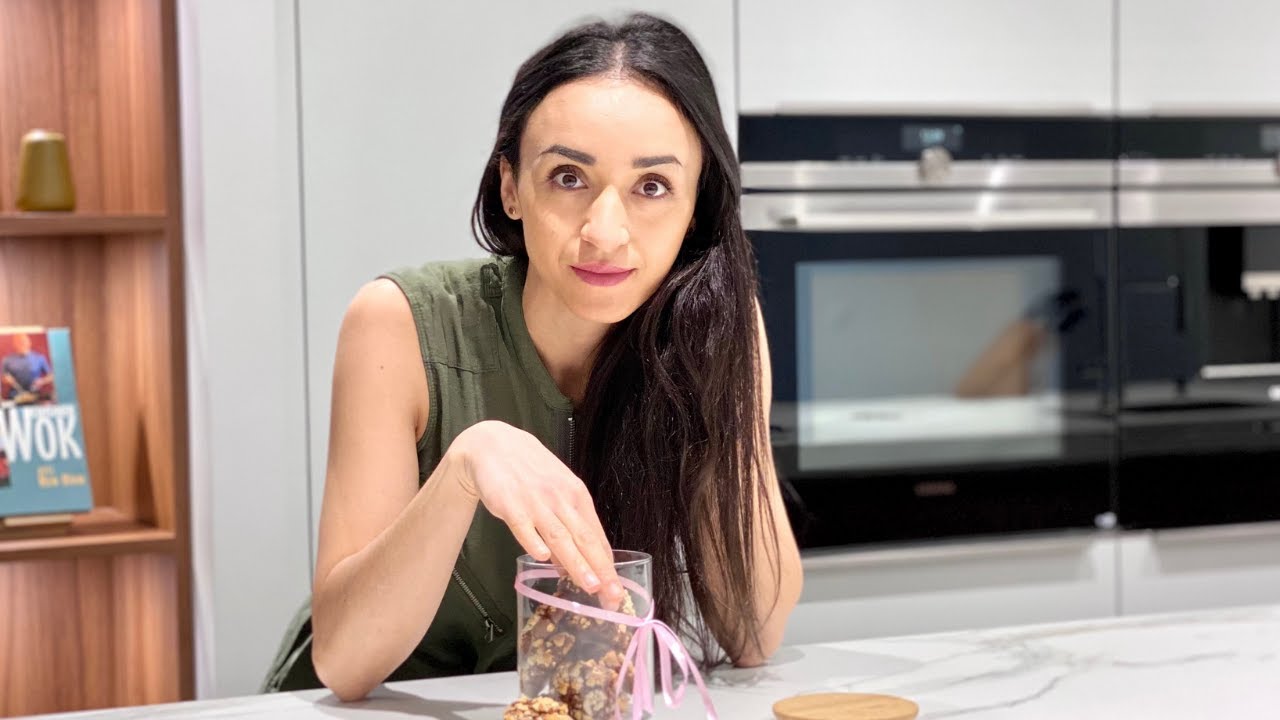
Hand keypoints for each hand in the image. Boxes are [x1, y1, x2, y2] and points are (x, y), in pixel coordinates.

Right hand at [448, 420, 623, 605]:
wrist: (494, 445)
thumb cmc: (531, 471)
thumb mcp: (557, 492)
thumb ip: (567, 527)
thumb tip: (576, 565)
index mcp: (576, 496)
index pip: (596, 536)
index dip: (608, 565)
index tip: (618, 590)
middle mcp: (561, 499)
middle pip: (584, 539)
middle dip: (600, 569)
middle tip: (612, 595)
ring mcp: (536, 502)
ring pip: (559, 537)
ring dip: (576, 562)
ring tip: (590, 585)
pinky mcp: (510, 504)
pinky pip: (523, 526)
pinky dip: (533, 541)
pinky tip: (542, 558)